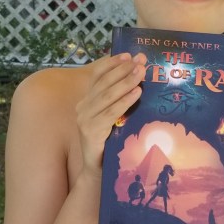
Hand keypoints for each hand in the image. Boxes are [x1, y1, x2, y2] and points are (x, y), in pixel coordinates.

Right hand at [76, 52, 145, 172]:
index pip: (97, 76)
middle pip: (104, 83)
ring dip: (126, 82)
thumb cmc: (108, 142)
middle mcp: (82, 107)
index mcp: (86, 101)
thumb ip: (118, 100)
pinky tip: (137, 93)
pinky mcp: (91, 132)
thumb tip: (136, 79)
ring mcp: (84, 119)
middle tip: (140, 61)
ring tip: (141, 72)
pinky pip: (111, 112)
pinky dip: (125, 101)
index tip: (129, 54)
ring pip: (107, 95)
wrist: (97, 169)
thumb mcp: (112, 117)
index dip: (112, 63)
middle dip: (123, 70)